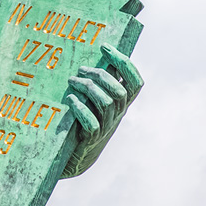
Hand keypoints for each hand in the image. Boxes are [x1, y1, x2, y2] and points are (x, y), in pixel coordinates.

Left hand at [61, 43, 142, 177]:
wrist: (75, 159)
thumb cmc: (82, 123)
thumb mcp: (94, 102)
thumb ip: (97, 84)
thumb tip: (90, 55)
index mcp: (121, 104)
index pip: (136, 83)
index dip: (124, 63)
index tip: (105, 47)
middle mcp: (117, 115)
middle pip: (119, 91)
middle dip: (100, 75)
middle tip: (81, 69)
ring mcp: (106, 128)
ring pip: (106, 104)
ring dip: (88, 88)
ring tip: (71, 82)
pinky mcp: (90, 140)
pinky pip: (92, 123)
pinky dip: (81, 108)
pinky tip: (70, 100)